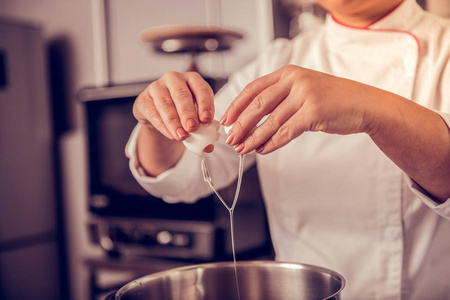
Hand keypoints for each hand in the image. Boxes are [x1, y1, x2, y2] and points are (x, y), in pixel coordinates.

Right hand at [133, 71, 214, 142]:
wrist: (161, 118)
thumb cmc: (183, 115)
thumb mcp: (196, 119)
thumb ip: (204, 131)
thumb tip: (209, 146)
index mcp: (192, 79)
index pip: (201, 89)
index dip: (205, 104)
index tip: (207, 119)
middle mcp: (174, 79)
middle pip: (181, 94)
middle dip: (188, 113)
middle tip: (192, 128)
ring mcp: (157, 87)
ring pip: (165, 104)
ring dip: (174, 122)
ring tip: (182, 135)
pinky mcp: (143, 99)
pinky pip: (152, 112)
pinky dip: (162, 126)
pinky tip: (171, 135)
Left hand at [220, 65, 376, 153]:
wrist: (363, 104)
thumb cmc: (331, 99)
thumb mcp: (303, 90)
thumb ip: (279, 99)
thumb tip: (250, 120)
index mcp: (288, 73)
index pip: (253, 89)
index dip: (236, 106)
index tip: (225, 121)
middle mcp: (294, 80)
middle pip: (258, 105)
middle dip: (241, 124)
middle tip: (230, 140)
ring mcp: (305, 95)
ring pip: (270, 121)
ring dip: (253, 138)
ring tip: (242, 149)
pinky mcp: (314, 112)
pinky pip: (286, 131)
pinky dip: (271, 143)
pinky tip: (262, 150)